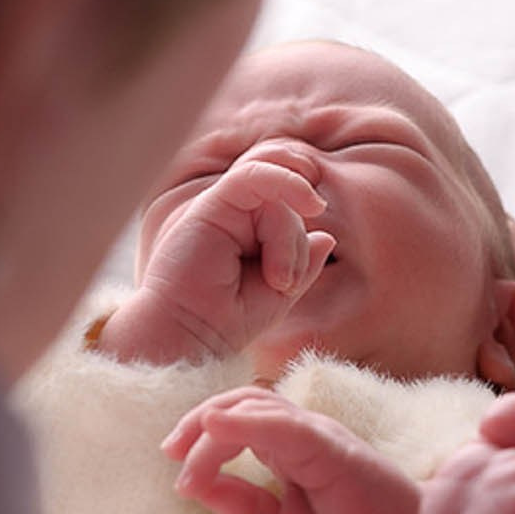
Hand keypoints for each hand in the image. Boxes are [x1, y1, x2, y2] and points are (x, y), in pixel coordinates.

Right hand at [100, 144, 335, 364]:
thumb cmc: (226, 321)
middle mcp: (231, 217)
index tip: (298, 277)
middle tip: (283, 285)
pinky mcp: (210, 205)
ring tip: (277, 281)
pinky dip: (286, 183)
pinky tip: (310, 203)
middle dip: (296, 248)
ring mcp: (220, 208)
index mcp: (245, 234)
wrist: (187, 337)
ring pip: (277, 198)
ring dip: (288, 241)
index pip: (288, 213)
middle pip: (286, 207)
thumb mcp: (280, 293)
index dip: (300, 238)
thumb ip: (302, 262)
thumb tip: (327, 235)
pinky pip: (254, 176)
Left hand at [163, 387, 421, 513]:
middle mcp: (305, 431)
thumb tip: (193, 484)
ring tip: (184, 454)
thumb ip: (239, 501)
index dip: (200, 432)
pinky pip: (283, 425)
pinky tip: (214, 430)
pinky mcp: (331, 447)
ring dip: (212, 426)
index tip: (174, 463)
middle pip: (241, 401)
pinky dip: (244, 423)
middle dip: (197, 421)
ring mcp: (319, 434)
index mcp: (292, 446)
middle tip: (170, 451)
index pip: (239, 418)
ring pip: (256, 406)